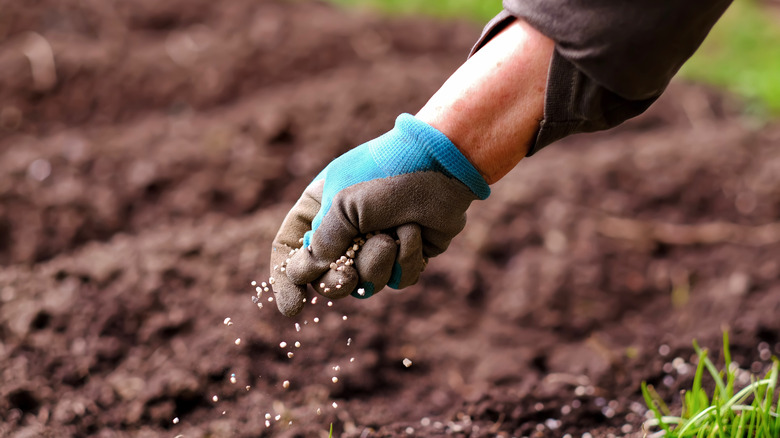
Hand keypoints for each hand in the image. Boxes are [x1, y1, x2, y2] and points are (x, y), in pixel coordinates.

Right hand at [269, 114, 489, 315]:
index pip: (290, 250)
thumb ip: (322, 242)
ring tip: (391, 235)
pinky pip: (398, 280)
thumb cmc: (387, 174)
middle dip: (338, 282)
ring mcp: (376, 245)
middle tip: (347, 277)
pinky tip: (414, 232)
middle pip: (326, 279)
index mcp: (319, 209)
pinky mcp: (406, 256)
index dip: (287, 281)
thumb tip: (305, 274)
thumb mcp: (343, 204)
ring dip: (377, 263)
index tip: (294, 308)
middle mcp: (345, 230)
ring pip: (365, 284)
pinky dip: (406, 259)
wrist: (442, 165)